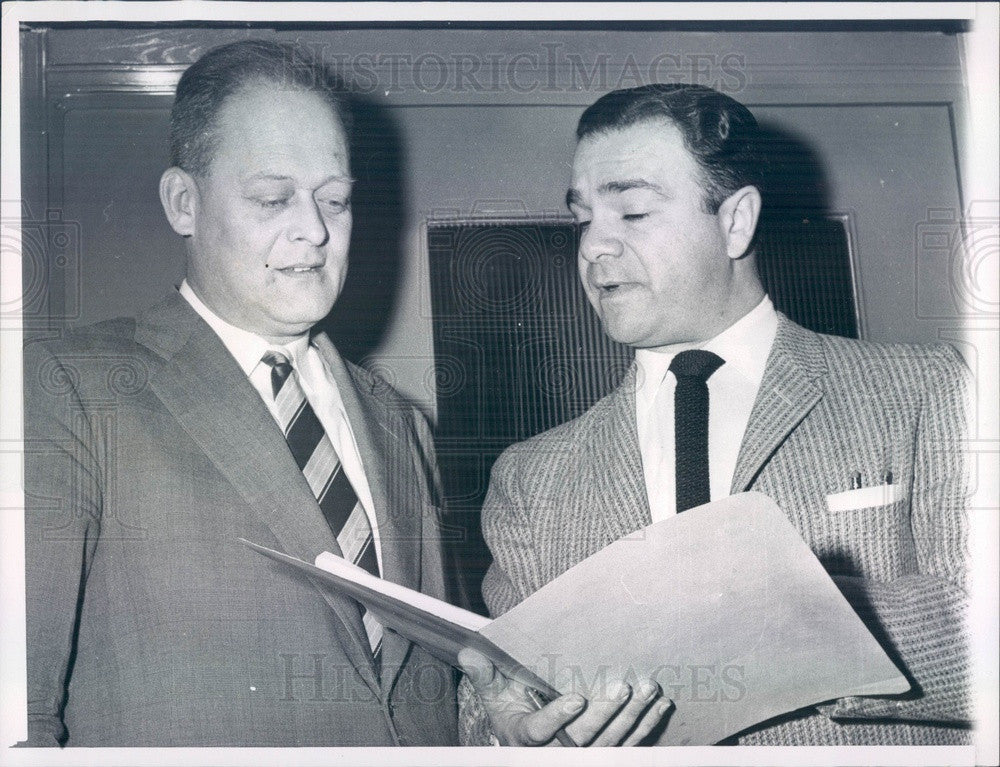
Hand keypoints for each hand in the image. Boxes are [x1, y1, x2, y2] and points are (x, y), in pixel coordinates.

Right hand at [458, 647, 672, 745]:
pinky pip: (628, 746)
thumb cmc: (510, 705)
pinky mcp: (604, 754)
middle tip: (625, 686)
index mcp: (525, 737)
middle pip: (585, 739)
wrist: (526, 731)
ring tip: (649, 690)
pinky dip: (647, 728)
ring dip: (633, 718)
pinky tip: (661, 707)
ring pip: (611, 743)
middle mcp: (556, 753)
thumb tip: (468, 652)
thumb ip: (484, 674)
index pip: (542, 732)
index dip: (558, 717)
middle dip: (608, 713)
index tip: (575, 698)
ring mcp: (583, 756)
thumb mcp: (493, 691)